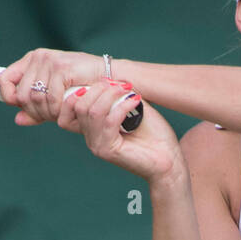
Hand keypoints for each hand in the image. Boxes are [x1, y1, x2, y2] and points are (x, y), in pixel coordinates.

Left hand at [0, 48, 103, 124]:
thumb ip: (35, 109)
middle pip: (21, 95)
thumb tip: (18, 120)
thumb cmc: (83, 87)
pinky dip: (57, 110)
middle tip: (50, 115)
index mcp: (33, 60)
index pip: (5, 79)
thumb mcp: (54, 98)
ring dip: (47, 113)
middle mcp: (38, 58)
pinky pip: (51, 100)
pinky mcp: (61, 69)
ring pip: (35, 99)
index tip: (21, 107)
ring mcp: (49, 62)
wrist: (109, 79)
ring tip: (60, 113)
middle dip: (35, 112)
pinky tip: (65, 109)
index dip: (9, 97)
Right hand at [57, 78, 180, 181]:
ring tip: (129, 91)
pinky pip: (109, 121)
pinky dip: (122, 106)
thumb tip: (107, 78)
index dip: (88, 87)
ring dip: (111, 95)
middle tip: (121, 85)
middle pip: (79, 105)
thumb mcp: (133, 107)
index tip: (111, 81)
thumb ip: (117, 95)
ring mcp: (98, 145)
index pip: (71, 104)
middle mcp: (91, 137)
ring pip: (92, 112)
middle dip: (99, 88)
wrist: (169, 160)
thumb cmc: (155, 135)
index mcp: (93, 127)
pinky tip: (136, 101)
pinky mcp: (108, 151)